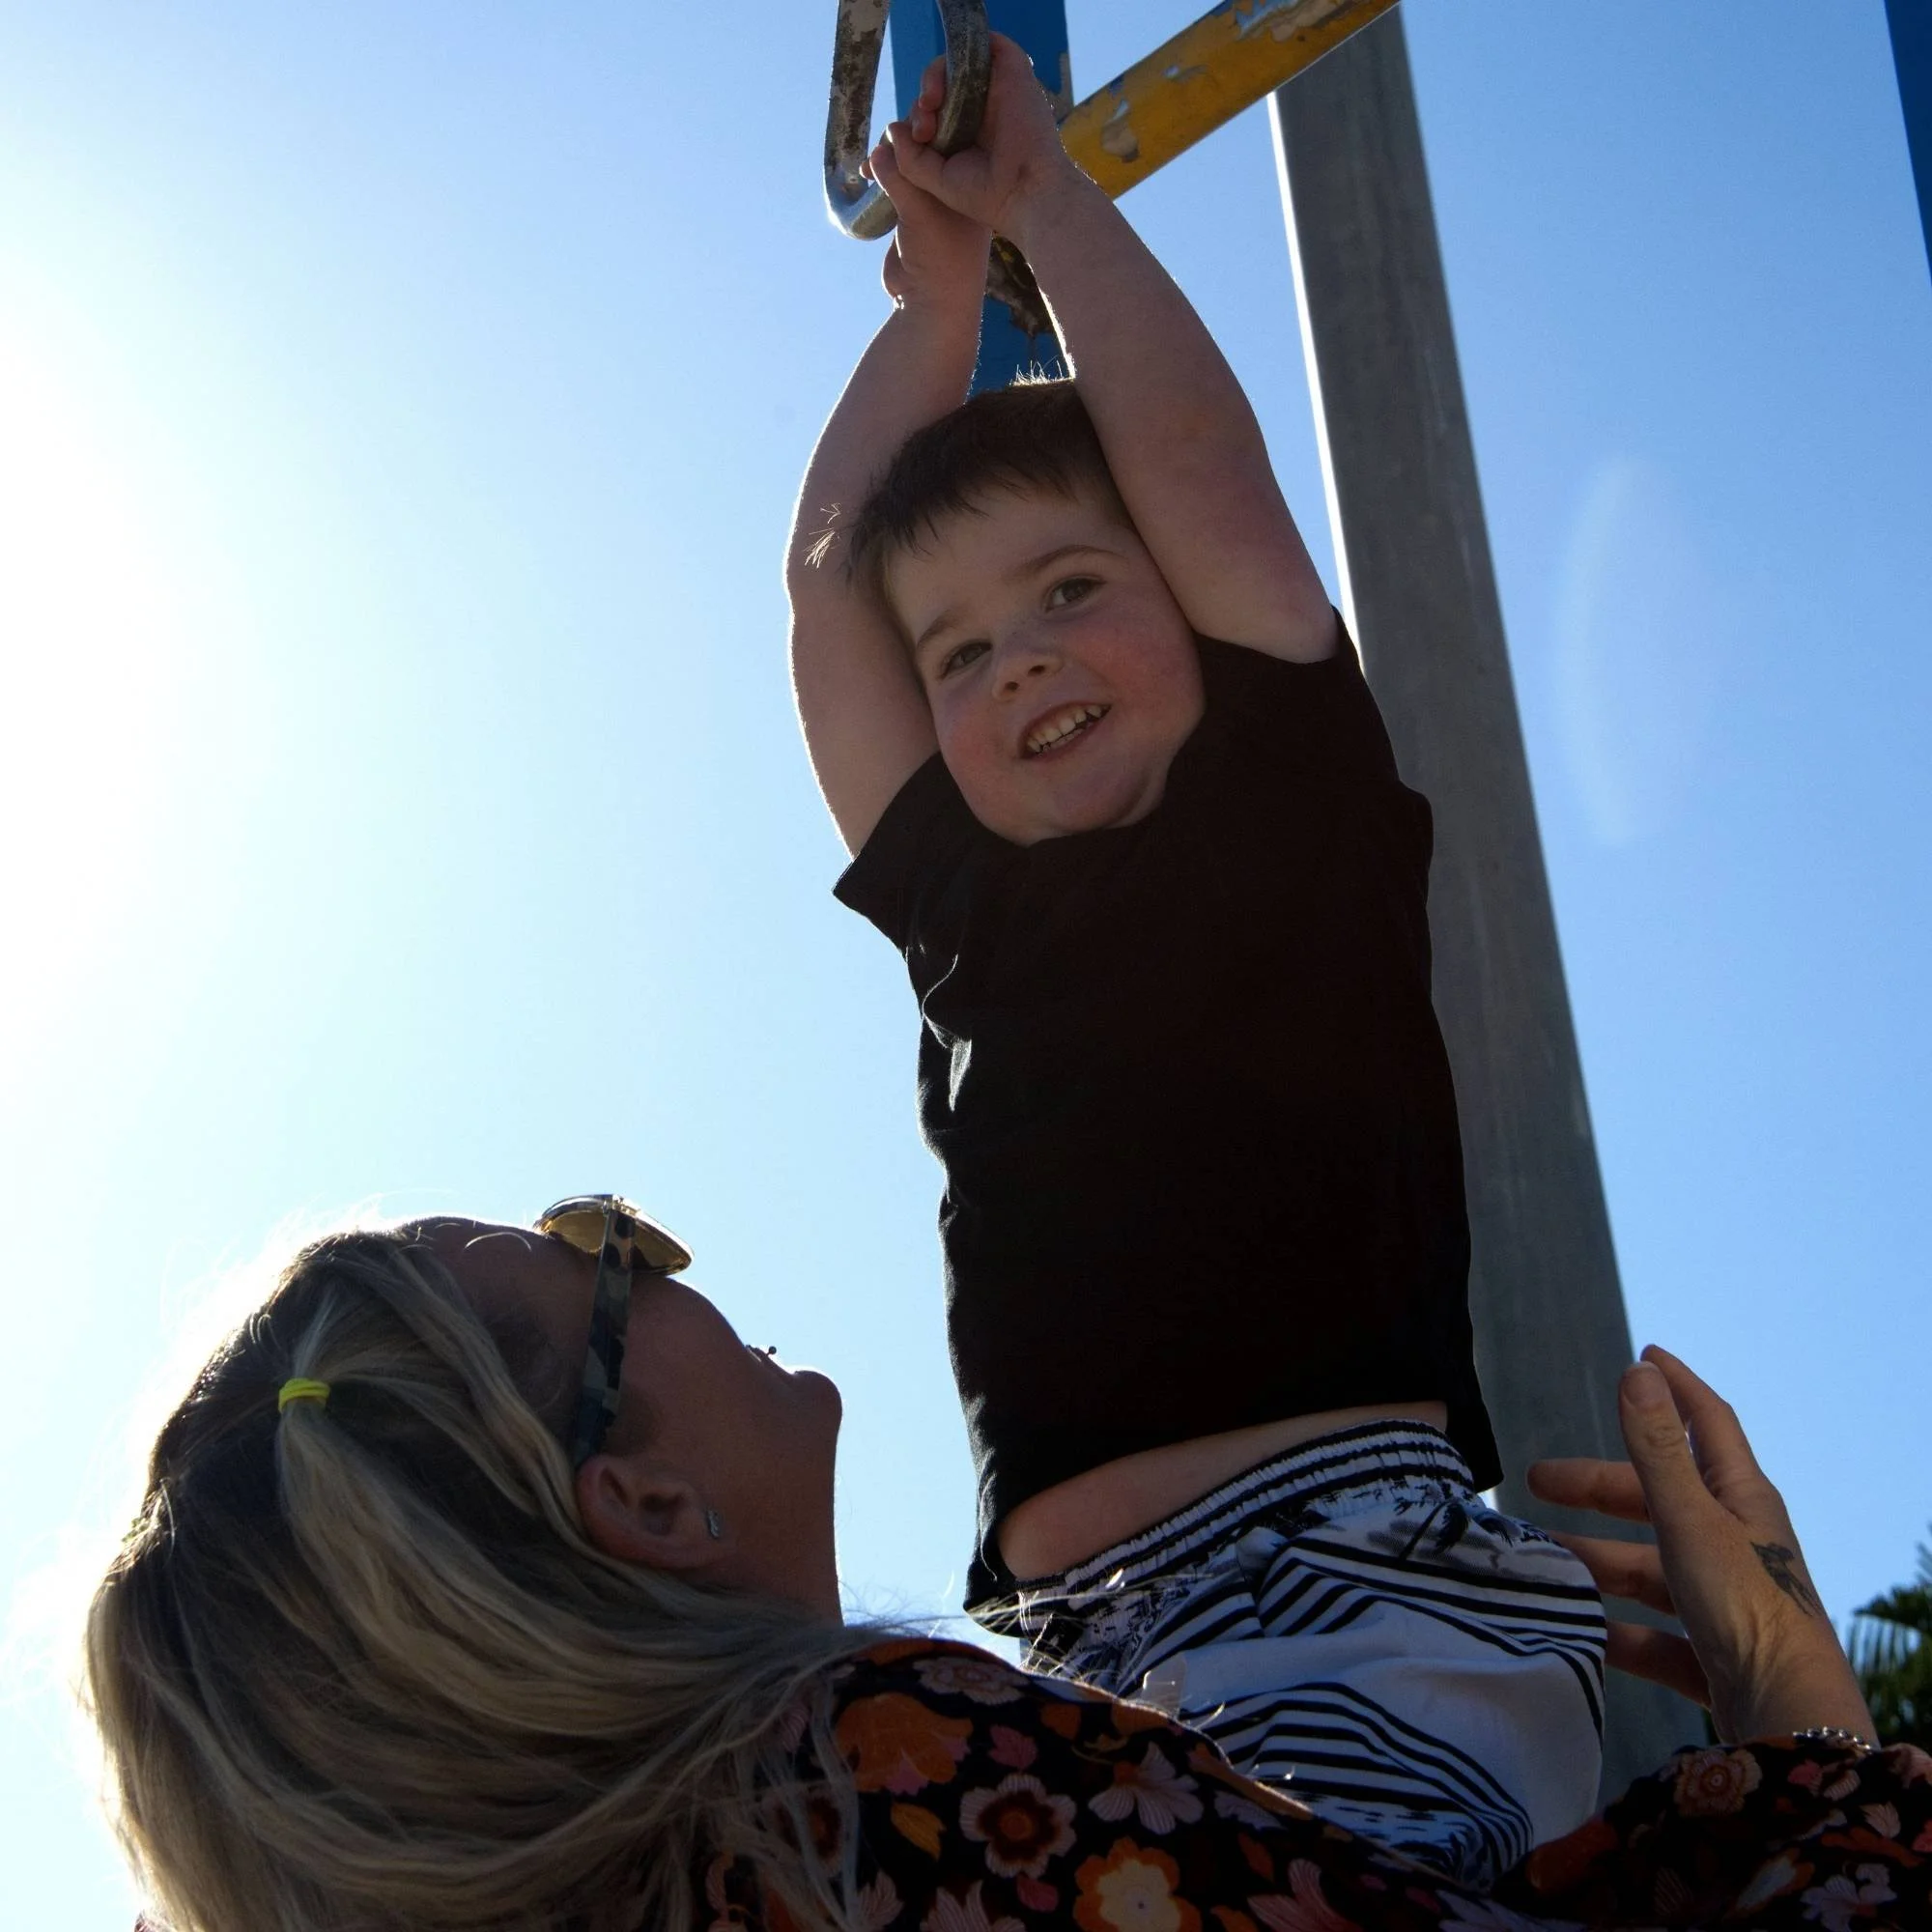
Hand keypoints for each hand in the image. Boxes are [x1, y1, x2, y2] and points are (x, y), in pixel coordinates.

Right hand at [867, 125, 989, 314]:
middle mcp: (956, 177)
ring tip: (874, 160)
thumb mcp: (922, 209)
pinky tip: (866, 171)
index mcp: (973, 173)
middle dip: (907, 133)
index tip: (922, 115)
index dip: (936, 114)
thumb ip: (902, 173)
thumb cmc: (941, 258)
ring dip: (888, 152)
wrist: (934, 307)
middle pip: (928, 136)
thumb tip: (884, 140)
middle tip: (895, 137)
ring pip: (908, 155)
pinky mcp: (911, 207)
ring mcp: (932, 192)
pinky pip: (894, 176)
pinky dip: (880, 170)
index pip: (954, 126)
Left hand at [883, 34, 1077, 237]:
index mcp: (967, 133)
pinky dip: (961, 53)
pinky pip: (989, 44)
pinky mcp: (1014, 74)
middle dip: (923, 101)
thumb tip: (894, 127)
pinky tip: (945, 87)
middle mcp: (983, 109)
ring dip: (934, 77)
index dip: (917, 118)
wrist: (1024, 194)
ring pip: (958, 62)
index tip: (918, 139)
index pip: (935, 110)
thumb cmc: (986, 195)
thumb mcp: (937, 180)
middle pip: (943, 84)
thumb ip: (910, 158)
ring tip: (929, 104)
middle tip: (923, 127)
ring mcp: (998, 90)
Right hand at [1528, 1346, 1873, 1745]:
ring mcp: (1725, 1601)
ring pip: (1649, 1568)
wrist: (1788, 1720)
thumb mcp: (1690, 1520)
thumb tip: (1638, 1369)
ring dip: (1597, 1560)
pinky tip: (1578, 1630)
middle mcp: (1735, 1544)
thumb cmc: (1746, 1606)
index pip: (1708, 1425)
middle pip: (1661, 1499)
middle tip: (1538, 1481)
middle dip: (1600, 1487)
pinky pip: (1654, 1634)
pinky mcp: (1713, 1656)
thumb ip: (1657, 1449)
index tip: (1645, 1354)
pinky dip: (1616, 1630)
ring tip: (1542, 1561)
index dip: (1677, 1389)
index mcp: (1741, 1501)